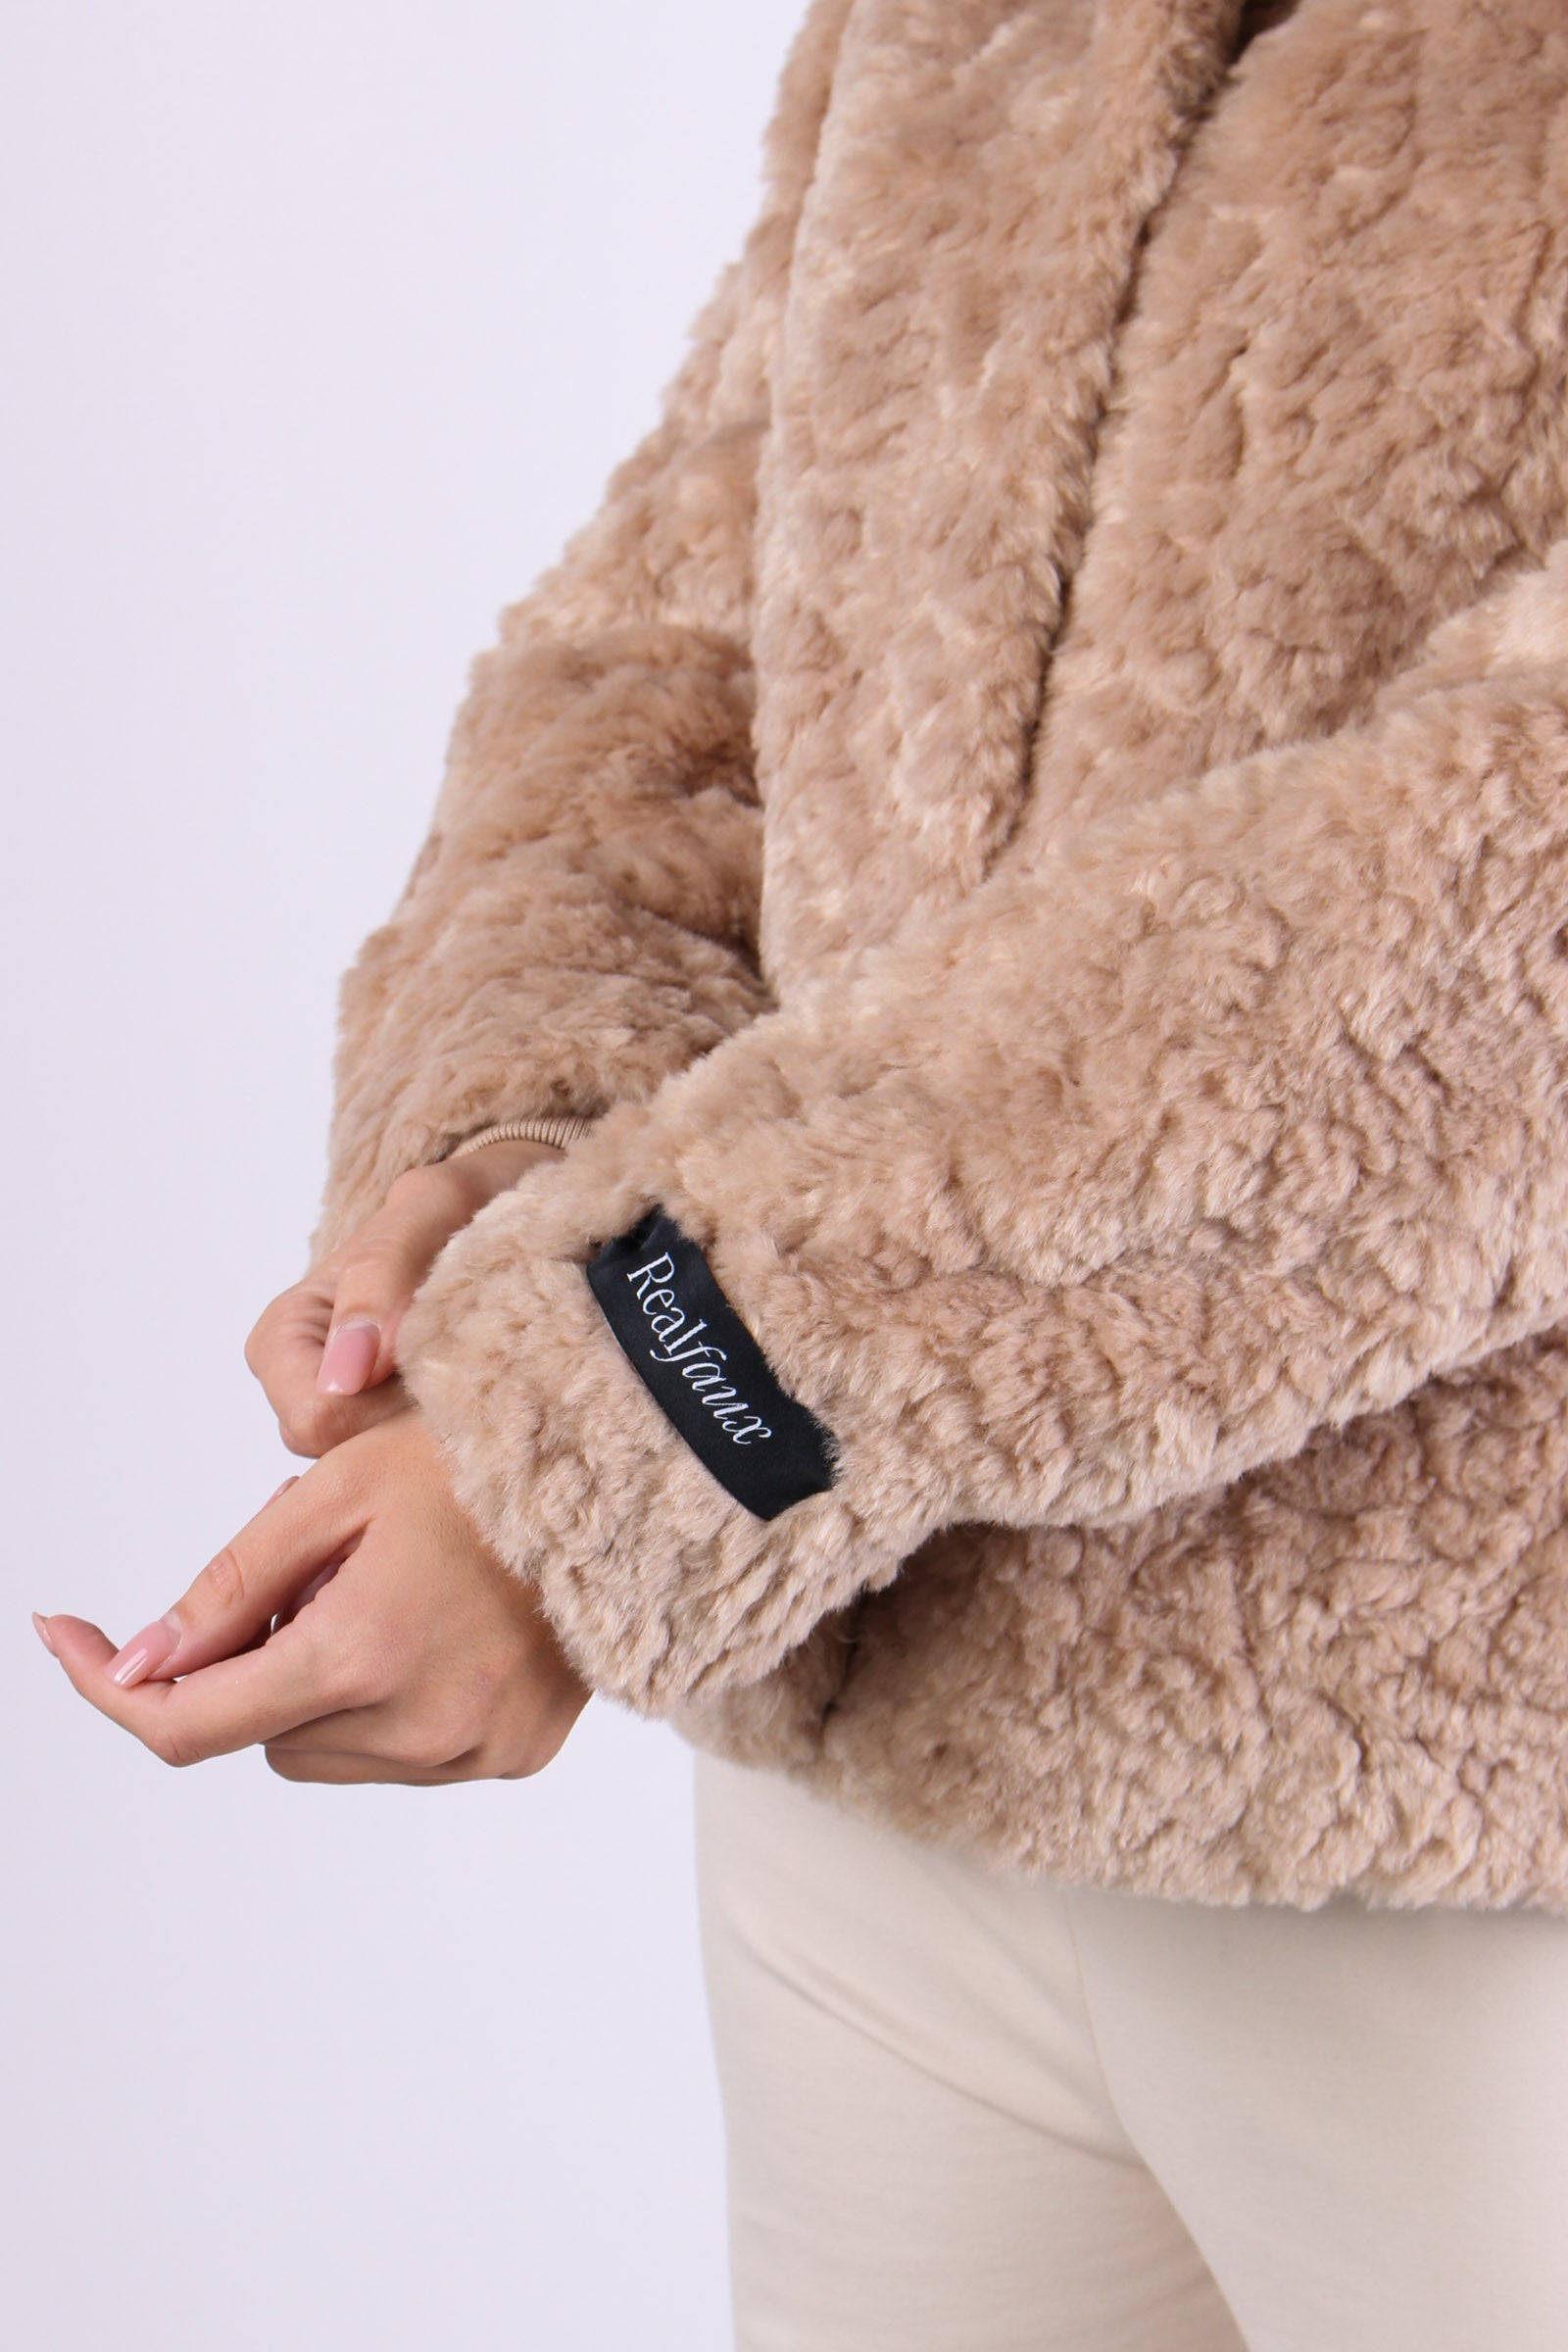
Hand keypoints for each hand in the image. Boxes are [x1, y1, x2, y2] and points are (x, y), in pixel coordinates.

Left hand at [34, 1415, 590, 1782]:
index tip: (66, 1639)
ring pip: (328, 1750)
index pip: (190, 1725)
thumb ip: (230, 1588)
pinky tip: (435, 1623)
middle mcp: (417, 1726)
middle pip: (264, 1735)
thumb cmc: (476, 1464)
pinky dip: (390, 1702)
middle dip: (261, 1664)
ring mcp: (473, 1750)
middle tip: (318, 1572)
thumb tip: (139, 1667)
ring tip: (389, 1588)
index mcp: (360, 1654)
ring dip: (324, 1686)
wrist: (624, 1473)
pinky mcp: (514, 1753)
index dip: (111, 1689)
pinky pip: (404, 1754)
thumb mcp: (334, 1492)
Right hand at [246, 1138, 560, 1456]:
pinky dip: (459, 1439)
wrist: (509, 1207)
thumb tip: (346, 1374)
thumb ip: (384, 1272)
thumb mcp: (432, 1208)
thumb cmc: (465, 1202)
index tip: (438, 1352)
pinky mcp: (397, 1433)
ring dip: (441, 1429)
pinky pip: (418, 1470)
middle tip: (473, 1362)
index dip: (382, 1402)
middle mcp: (308, 1386)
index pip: (314, 1421)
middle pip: (349, 1458)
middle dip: (413, 1421)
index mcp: (285, 1339)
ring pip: (387, 1469)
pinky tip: (486, 1396)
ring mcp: (354, 1416)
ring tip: (482, 1371)